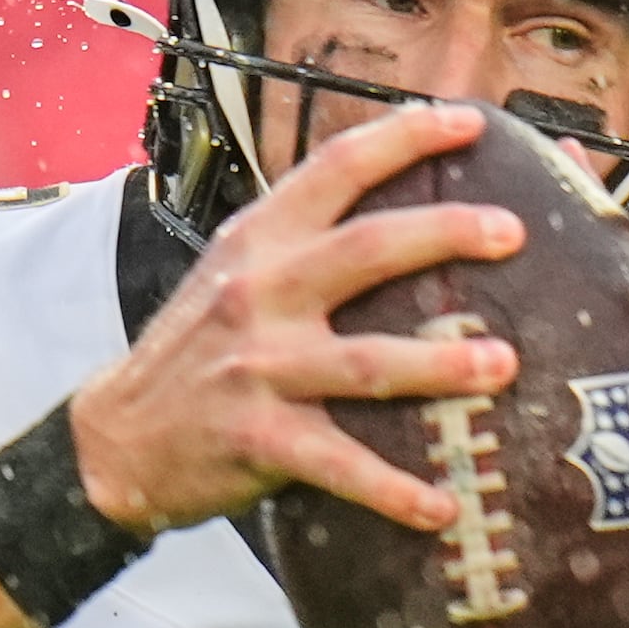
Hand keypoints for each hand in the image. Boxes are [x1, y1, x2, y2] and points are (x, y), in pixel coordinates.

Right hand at [73, 101, 522, 535]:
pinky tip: (443, 506)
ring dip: (440, 365)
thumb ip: (303, 244)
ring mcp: (259, 367)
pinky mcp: (259, 439)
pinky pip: (341, 464)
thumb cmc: (197, 352)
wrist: (116, 437)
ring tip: (504, 365)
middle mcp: (259, 292)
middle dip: (445, 235)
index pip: (336, 167)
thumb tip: (402, 219)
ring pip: (366, 361)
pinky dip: (393, 489)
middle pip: (366, 249)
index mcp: (260, 240)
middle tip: (512, 233)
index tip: (469, 120)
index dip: (405, 136)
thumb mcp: (235, 274)